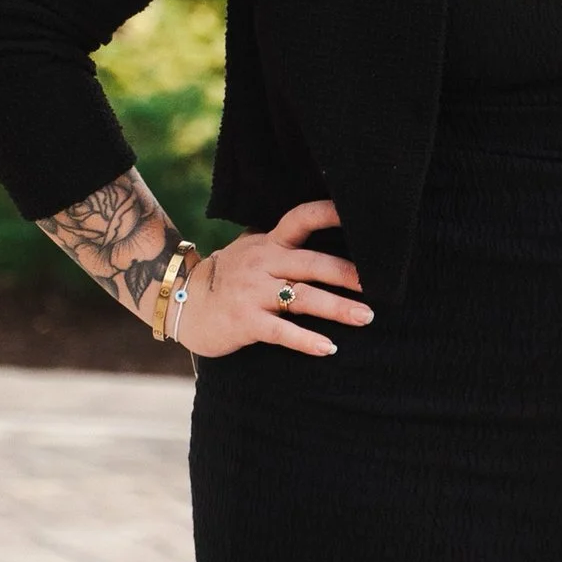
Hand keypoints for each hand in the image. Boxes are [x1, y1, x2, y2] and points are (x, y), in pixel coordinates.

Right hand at [177, 199, 370, 359]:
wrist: (182, 302)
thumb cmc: (228, 276)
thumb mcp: (252, 250)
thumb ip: (283, 242)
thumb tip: (326, 228)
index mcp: (269, 242)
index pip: (300, 219)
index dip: (327, 212)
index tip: (357, 213)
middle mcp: (263, 263)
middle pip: (312, 264)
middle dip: (347, 275)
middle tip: (379, 285)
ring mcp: (253, 292)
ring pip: (302, 297)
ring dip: (337, 308)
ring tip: (365, 317)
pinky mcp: (245, 321)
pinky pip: (281, 331)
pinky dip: (305, 340)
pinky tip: (327, 348)